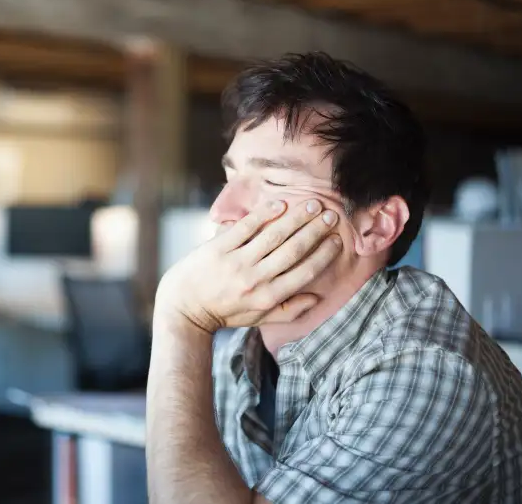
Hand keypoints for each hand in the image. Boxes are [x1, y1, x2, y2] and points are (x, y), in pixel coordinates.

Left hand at [155, 199, 341, 333]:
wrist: (185, 306)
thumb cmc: (225, 312)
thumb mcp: (259, 318)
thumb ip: (289, 311)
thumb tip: (317, 297)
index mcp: (268, 297)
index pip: (304, 272)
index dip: (323, 255)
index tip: (336, 240)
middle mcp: (255, 280)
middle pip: (293, 250)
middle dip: (315, 232)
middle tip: (330, 216)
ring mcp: (236, 262)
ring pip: (274, 235)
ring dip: (296, 218)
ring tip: (312, 205)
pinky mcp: (219, 247)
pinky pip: (246, 227)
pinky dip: (265, 214)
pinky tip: (281, 203)